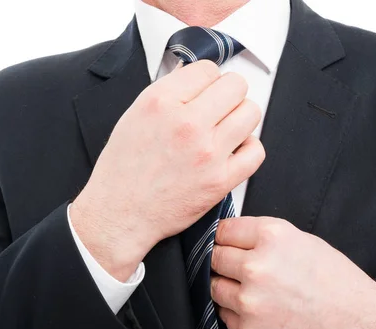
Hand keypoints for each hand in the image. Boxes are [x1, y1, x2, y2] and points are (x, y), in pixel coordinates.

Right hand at [71, 61, 264, 280]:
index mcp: (161, 102)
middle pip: (236, 86)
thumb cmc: (123, 169)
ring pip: (251, 113)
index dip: (208, 80)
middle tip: (218, 109)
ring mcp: (207, 152)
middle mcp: (187, 124)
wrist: (120, 213)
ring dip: (241, 118)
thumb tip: (194, 77)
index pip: (208, 69)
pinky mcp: (220, 180)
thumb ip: (167, 93)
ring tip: (226, 129)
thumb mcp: (134, 115)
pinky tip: (233, 151)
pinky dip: (248, 148)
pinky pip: (256, 151)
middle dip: (228, 94)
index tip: (204, 92)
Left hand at [210, 217, 375, 328]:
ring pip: (214, 287)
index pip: (222, 231)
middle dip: (223, 261)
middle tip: (236, 267)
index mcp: (271, 237)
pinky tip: (259, 309)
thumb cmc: (334, 279)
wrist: (357, 322)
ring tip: (251, 289)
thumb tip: (229, 237)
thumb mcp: (301, 239)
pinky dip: (235, 311)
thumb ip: (262, 236)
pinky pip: (225, 314)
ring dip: (226, 287)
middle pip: (214, 257)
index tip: (224, 243)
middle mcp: (257, 266)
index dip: (223, 238)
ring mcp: (251, 301)